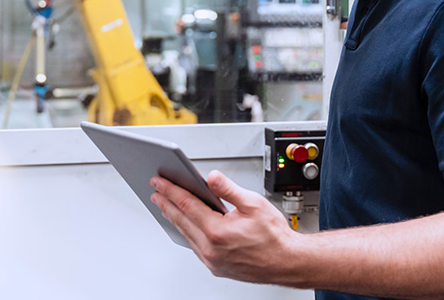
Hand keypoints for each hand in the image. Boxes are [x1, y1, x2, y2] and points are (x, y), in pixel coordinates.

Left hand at [150, 170, 297, 283]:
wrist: (288, 262)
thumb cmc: (275, 236)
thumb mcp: (253, 204)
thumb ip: (229, 189)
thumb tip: (211, 177)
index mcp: (218, 231)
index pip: (186, 204)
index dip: (170, 190)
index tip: (159, 181)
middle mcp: (211, 249)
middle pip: (181, 220)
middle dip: (166, 202)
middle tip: (155, 190)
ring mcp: (212, 260)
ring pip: (186, 234)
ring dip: (174, 217)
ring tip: (165, 204)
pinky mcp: (216, 267)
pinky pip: (195, 246)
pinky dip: (186, 232)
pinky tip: (185, 224)